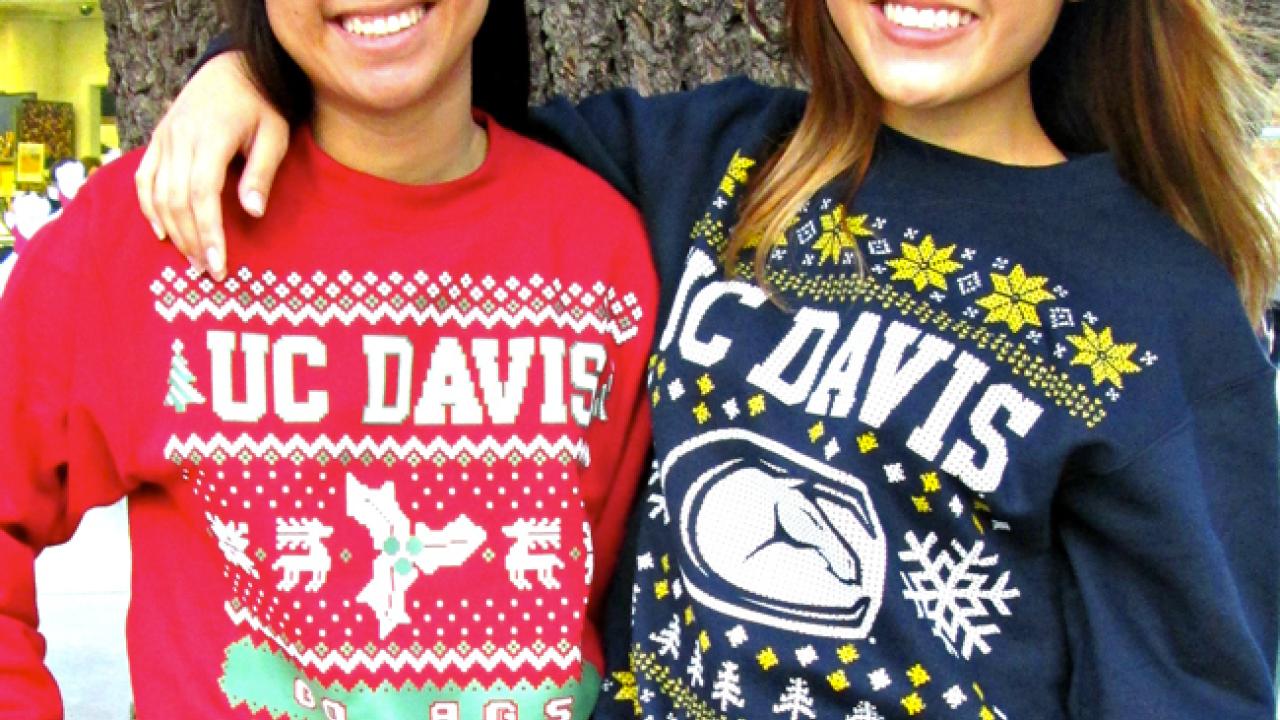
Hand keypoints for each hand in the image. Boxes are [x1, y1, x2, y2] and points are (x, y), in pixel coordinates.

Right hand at [134, 52, 289, 280]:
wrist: (233, 67)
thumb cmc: (261, 104)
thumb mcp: (274, 134)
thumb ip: (261, 172)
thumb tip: (252, 212)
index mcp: (210, 137)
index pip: (202, 195)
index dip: (208, 233)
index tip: (218, 265)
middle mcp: (180, 138)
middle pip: (176, 200)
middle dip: (192, 240)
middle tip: (208, 271)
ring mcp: (164, 138)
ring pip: (157, 193)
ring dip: (173, 230)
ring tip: (192, 259)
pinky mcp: (158, 139)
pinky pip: (144, 177)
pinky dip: (148, 206)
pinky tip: (161, 232)